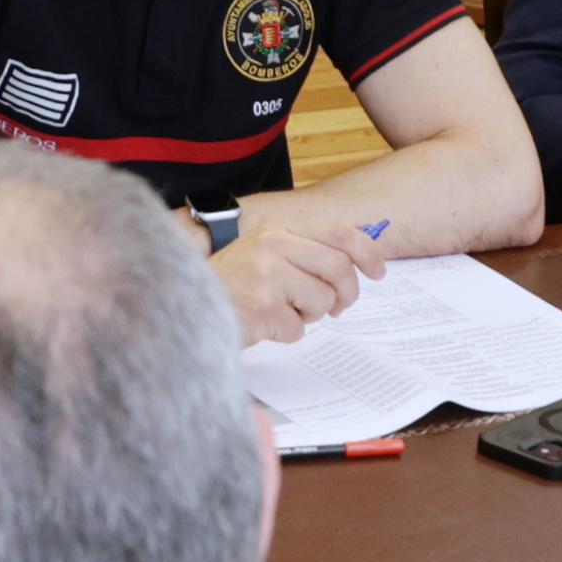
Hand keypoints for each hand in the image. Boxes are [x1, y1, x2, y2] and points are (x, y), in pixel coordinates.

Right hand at [211, 210, 385, 345]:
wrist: (183, 305)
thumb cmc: (230, 283)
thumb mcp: (264, 252)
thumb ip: (304, 252)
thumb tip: (354, 263)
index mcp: (276, 229)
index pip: (339, 232)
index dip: (367, 252)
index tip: (379, 272)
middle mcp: (272, 247)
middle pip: (339, 269)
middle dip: (346, 294)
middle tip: (339, 307)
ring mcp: (267, 277)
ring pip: (323, 301)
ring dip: (310, 314)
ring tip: (282, 310)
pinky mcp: (262, 309)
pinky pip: (298, 328)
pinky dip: (286, 332)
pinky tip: (263, 323)